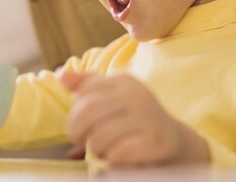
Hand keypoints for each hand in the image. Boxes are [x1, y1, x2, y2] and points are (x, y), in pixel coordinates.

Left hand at [59, 71, 207, 166]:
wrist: (174, 142)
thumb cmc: (133, 119)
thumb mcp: (112, 98)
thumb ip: (85, 86)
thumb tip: (61, 75)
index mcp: (123, 81)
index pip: (85, 91)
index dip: (74, 113)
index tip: (77, 127)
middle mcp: (136, 95)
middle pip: (88, 110)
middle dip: (78, 131)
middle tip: (81, 142)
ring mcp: (148, 118)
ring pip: (101, 135)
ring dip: (96, 149)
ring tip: (104, 151)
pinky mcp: (156, 142)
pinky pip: (119, 153)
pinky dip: (112, 160)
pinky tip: (118, 159)